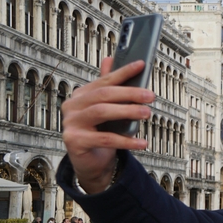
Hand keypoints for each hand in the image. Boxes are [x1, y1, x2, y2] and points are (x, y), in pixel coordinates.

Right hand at [62, 58, 154, 192]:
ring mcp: (71, 123)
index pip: (105, 80)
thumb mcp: (107, 110)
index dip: (123, 72)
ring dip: (128, 111)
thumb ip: (108, 87)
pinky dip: (126, 140)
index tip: (141, 65)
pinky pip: (105, 139)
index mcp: (81, 95)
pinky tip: (142, 142)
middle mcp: (73, 106)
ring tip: (147, 113)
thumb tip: (110, 59)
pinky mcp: (75, 141)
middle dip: (130, 93)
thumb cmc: (100, 133)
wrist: (91, 163)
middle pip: (103, 94)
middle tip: (150, 96)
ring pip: (102, 112)